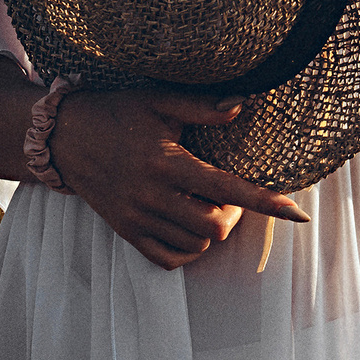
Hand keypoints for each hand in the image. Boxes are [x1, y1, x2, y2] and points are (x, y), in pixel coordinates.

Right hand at [49, 88, 309, 269]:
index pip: (227, 188)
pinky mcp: (125, 231)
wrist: (62, 137)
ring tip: (210, 205)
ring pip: (195, 245)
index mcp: (165, 162)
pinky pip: (167, 258)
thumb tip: (242, 105)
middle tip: (231, 195)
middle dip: (235, 215)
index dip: (266, 202)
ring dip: (213, 230)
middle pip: (215, 227)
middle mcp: (151, 196)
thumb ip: (201, 107)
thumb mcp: (157, 100)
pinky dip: (189, 249)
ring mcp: (136, 218)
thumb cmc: (115, 112)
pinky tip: (191, 225)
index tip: (297, 212)